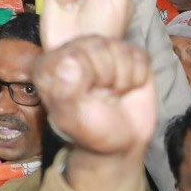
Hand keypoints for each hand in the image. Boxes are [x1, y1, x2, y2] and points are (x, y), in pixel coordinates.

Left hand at [33, 37, 156, 159]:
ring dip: (122, 80)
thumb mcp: (71, 121)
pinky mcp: (130, 53)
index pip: (73, 53)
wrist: (121, 143)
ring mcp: (103, 48)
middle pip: (98, 46)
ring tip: (112, 93)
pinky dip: (138, 78)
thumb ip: (63, 93)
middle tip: (100, 96)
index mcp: (50, 63)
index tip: (83, 96)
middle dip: (105, 78)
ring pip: (120, 50)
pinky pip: (141, 57)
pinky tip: (126, 88)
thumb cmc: (90, 130)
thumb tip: (69, 60)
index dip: (86, 77)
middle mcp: (75, 49)